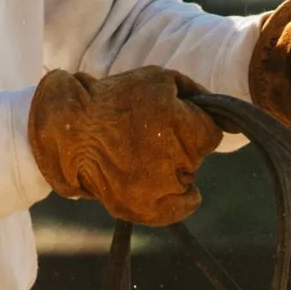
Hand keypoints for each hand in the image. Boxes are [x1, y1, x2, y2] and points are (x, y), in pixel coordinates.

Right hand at [28, 66, 220, 227]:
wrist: (68, 131)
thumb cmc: (114, 100)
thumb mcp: (157, 79)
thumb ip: (195, 94)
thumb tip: (222, 112)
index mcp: (178, 124)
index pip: (211, 131)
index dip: (194, 122)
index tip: (174, 119)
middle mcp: (173, 160)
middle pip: (198, 155)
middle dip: (182, 144)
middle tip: (150, 135)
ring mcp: (159, 189)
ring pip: (188, 179)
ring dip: (175, 168)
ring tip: (142, 154)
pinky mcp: (146, 210)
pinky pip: (182, 207)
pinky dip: (178, 197)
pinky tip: (159, 182)